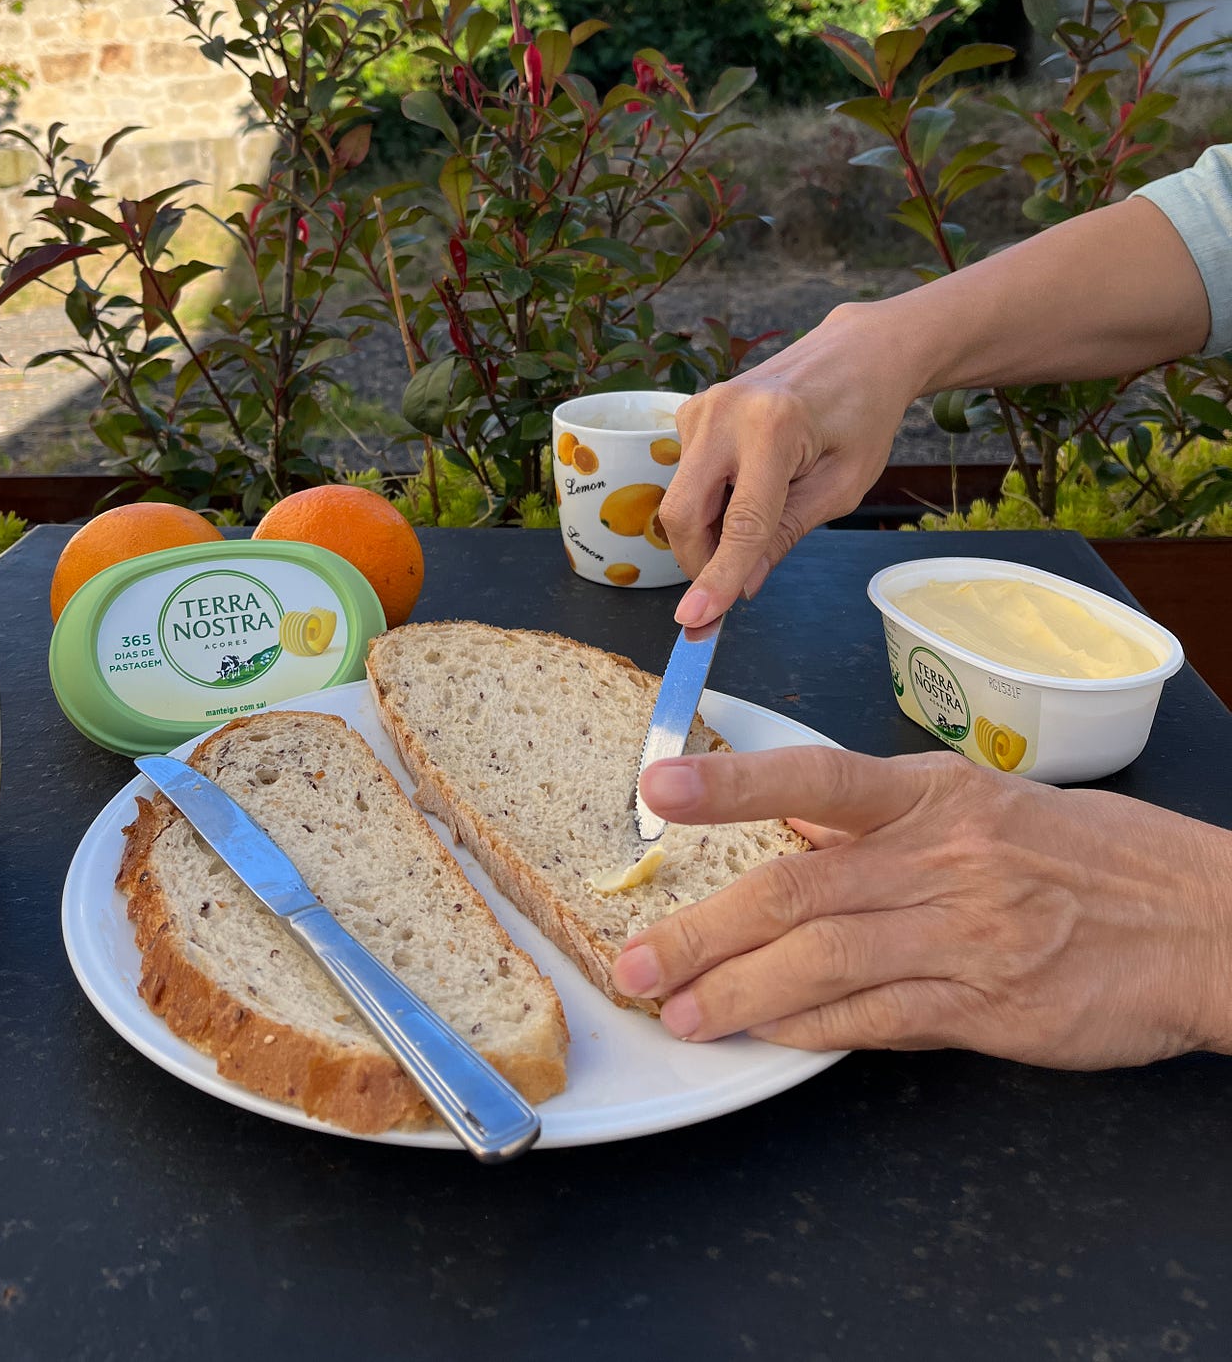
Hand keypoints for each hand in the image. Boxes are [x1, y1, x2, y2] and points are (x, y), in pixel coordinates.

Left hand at [610, 747, 1231, 1067]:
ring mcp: (965, 936)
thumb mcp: (985, 804)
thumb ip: (886, 818)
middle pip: (798, 890)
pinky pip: (879, 1021)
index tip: (656, 787)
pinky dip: (813, 1030)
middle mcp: (943, 858)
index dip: (732, 784)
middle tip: (639, 962)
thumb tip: (789, 826)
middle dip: (704, 929)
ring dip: (740, 993)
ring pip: (825, 963)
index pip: (817, 778)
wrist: (1200, 922)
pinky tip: (767, 1036)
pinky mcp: (988, 1008)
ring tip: (681, 1013)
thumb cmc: (1090, 854)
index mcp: (937, 793)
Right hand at [659, 302, 921, 626]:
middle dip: (699, 562)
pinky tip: (748, 486)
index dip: (718, 578)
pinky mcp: (691, 410)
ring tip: (762, 518)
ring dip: (709, 530)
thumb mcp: (842, 486)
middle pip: (683, 511)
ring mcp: (702, 407)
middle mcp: (725, 412)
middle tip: (728, 590)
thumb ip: (787, 533)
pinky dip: (710, 501)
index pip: (739, 522)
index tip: (696, 620)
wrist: (856, 353)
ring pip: (682, 498)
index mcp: (774, 428)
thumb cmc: (861, 417)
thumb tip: (743, 584)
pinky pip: (686, 476)